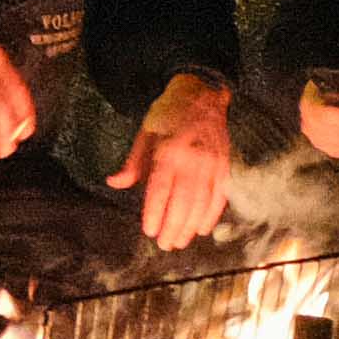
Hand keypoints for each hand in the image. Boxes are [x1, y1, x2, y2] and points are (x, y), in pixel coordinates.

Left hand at [108, 72, 238, 245]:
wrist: (202, 94)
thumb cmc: (167, 115)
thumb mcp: (144, 134)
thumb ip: (132, 163)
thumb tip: (114, 183)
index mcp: (169, 151)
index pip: (160, 189)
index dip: (155, 212)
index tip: (149, 231)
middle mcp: (192, 159)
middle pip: (183, 201)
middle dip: (173, 226)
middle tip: (165, 244)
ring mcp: (212, 163)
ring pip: (202, 202)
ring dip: (190, 226)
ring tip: (180, 241)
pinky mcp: (224, 165)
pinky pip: (220, 196)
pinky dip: (212, 215)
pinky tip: (202, 229)